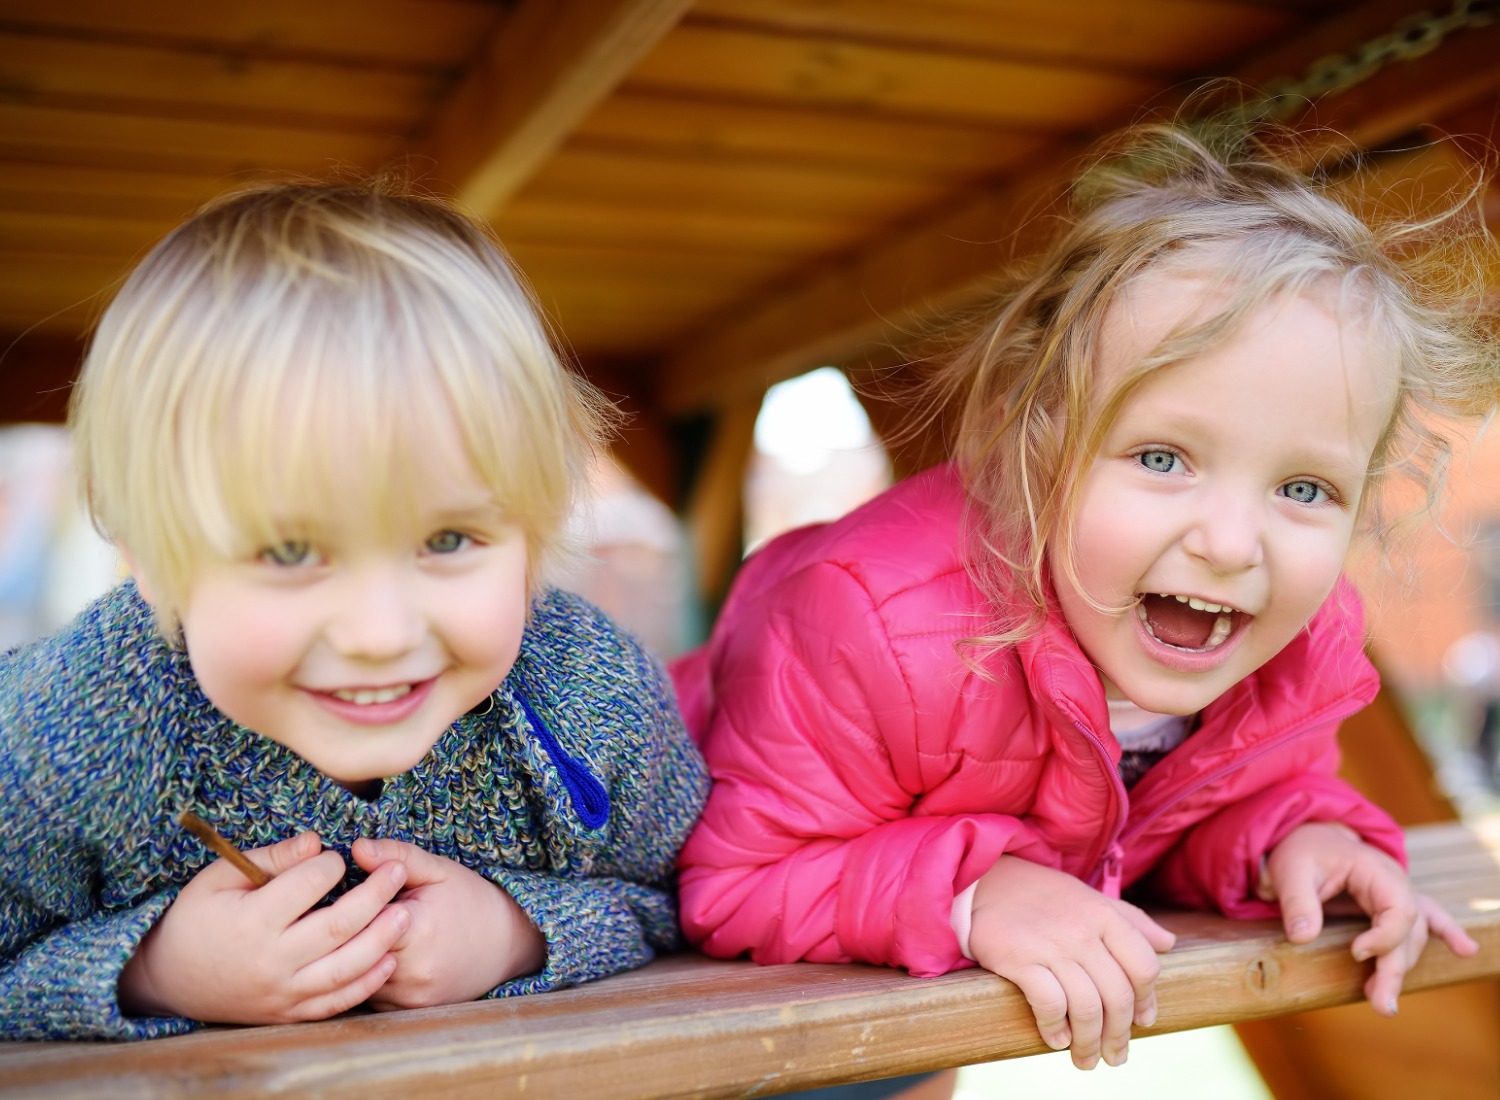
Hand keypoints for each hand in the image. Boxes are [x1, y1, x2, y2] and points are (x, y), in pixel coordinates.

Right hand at [118, 831, 410, 1023]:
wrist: (169, 980)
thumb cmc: (197, 918)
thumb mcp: (219, 878)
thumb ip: (271, 858)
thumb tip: (317, 842)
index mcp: (250, 922)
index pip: (307, 886)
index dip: (331, 865)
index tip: (339, 856)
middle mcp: (270, 961)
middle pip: (337, 927)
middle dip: (375, 895)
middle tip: (399, 871)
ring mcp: (282, 992)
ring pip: (344, 968)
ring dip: (381, 940)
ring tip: (404, 913)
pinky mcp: (289, 1012)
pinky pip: (336, 1002)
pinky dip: (367, 983)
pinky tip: (389, 958)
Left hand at [351, 838, 545, 1010]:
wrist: (506, 944)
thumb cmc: (470, 900)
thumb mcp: (438, 870)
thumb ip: (397, 856)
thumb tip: (357, 846)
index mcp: (418, 930)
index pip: (358, 919)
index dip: (349, 905)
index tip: (349, 894)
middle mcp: (413, 971)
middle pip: (352, 950)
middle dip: (343, 932)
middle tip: (343, 916)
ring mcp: (410, 997)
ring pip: (355, 976)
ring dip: (350, 956)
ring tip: (358, 934)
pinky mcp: (407, 1012)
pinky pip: (368, 994)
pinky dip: (364, 976)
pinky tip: (374, 957)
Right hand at [967, 856, 1175, 1069]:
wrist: (985, 881)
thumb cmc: (1042, 895)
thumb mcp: (1090, 898)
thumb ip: (1131, 920)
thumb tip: (1168, 943)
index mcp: (1104, 915)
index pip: (1144, 966)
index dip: (1147, 1001)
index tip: (1142, 1022)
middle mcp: (1082, 931)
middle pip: (1118, 996)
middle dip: (1119, 1035)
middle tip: (1114, 1056)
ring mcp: (1051, 945)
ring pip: (1087, 1007)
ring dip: (1089, 1043)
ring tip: (1085, 1060)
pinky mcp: (1019, 959)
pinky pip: (1049, 1004)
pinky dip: (1056, 1029)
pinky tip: (1057, 1039)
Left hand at [1261, 822, 1478, 1014]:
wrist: (1309, 836)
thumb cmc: (1303, 852)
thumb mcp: (1290, 870)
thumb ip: (1296, 902)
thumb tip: (1302, 937)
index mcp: (1375, 870)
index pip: (1399, 910)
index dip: (1384, 938)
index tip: (1356, 953)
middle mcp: (1396, 883)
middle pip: (1408, 932)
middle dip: (1394, 970)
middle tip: (1381, 1005)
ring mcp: (1400, 893)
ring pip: (1412, 937)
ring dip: (1401, 969)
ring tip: (1383, 1002)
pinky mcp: (1396, 904)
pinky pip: (1431, 916)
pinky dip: (1449, 933)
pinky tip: (1466, 951)